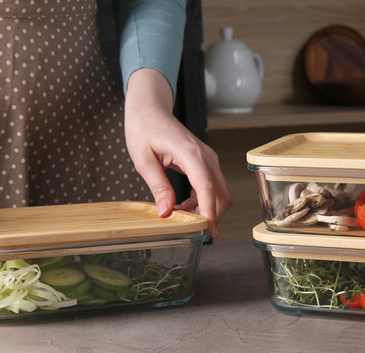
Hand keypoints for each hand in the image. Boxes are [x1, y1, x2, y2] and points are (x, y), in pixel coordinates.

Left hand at [124, 69, 231, 238]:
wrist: (150, 108)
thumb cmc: (144, 128)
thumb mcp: (143, 160)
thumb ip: (158, 186)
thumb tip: (166, 212)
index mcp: (190, 153)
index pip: (207, 188)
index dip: (208, 212)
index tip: (207, 231)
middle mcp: (205, 156)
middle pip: (222, 194)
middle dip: (211, 215)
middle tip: (190, 230)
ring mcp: (207, 158)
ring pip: (220, 192)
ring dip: (206, 209)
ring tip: (182, 217)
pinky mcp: (205, 162)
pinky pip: (211, 186)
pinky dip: (203, 201)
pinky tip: (184, 206)